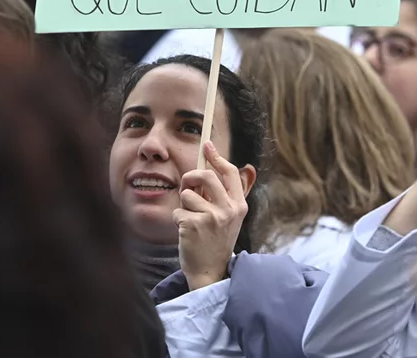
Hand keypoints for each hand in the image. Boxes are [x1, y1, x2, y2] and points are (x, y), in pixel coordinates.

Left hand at [173, 141, 247, 290]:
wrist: (210, 272)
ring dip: (184, 206)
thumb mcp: (230, 218)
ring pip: (187, 194)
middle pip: (206, 176)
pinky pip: (177, 211)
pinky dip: (178, 220)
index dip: (217, 157)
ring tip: (191, 220)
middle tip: (187, 187)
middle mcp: (228, 210)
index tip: (207, 145)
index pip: (229, 173)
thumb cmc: (216, 241)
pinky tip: (186, 233)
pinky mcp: (193, 225)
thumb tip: (230, 168)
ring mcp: (211, 218)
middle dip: (191, 178)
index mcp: (239, 206)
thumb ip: (228, 195)